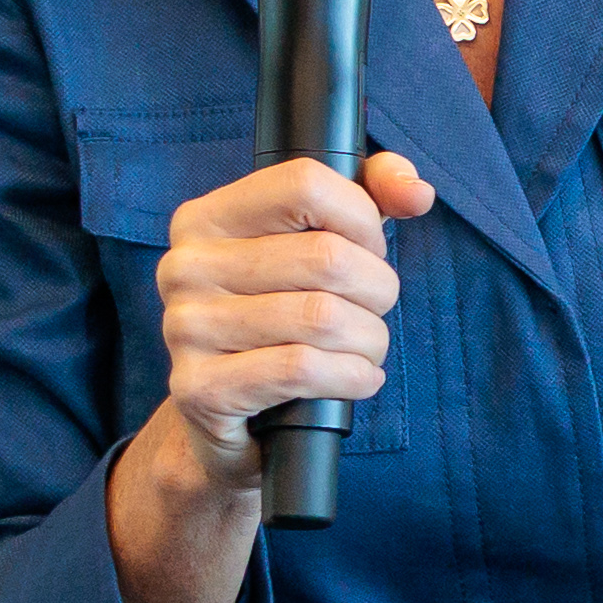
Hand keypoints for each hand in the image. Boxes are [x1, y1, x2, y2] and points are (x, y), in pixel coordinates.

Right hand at [155, 149, 435, 469]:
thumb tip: (416, 192)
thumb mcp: (320, 247)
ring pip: (324, 318)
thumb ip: (369, 198)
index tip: (368, 251)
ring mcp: (185, 327)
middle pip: (328, 257)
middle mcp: (185, 265)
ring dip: (370, 341)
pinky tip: (358, 379)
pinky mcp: (199, 387)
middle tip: (371, 312)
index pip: (306, 184)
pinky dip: (353, 377)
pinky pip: (303, 369)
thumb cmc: (280, 319)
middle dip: (377, 291)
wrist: (227, 417)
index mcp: (206, 217)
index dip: (362, 220)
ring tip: (366, 351)